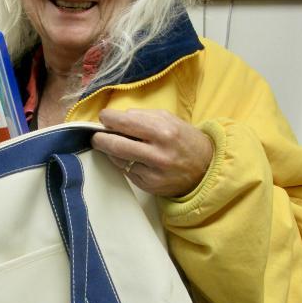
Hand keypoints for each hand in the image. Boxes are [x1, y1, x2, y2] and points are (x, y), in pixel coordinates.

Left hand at [91, 108, 212, 197]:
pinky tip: (130, 158)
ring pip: (118, 160)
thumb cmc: (185, 141)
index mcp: (164, 132)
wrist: (205, 169)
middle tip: (96, 136)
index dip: (108, 119)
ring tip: (113, 145)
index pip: (126, 123)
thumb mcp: (170, 120)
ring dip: (111, 151)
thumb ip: (144, 117)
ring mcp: (152, 173)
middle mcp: (158, 154)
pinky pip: (127, 171)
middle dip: (100, 139)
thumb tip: (118, 118)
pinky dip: (124, 163)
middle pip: (116, 145)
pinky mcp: (149, 186)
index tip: (103, 117)